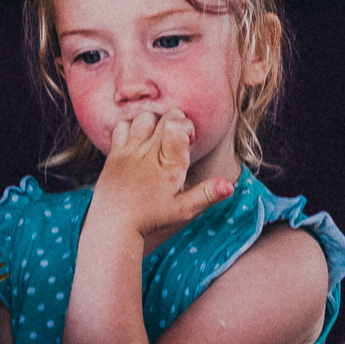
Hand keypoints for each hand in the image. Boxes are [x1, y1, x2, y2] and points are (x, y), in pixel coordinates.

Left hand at [92, 110, 232, 246]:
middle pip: (166, 117)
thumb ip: (207, 195)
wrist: (114, 225)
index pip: (177, 127)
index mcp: (169, 166)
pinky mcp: (115, 153)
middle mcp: (150, 154)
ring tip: (158, 140)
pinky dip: (131, 128)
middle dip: (177, 122)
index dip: (186, 127)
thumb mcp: (184, 210)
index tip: (189, 141)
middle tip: (177, 141)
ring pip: (145, 117)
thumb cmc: (151, 219)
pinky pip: (122, 125)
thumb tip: (230, 185)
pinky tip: (138, 142)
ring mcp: (130, 152)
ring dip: (155, 123)